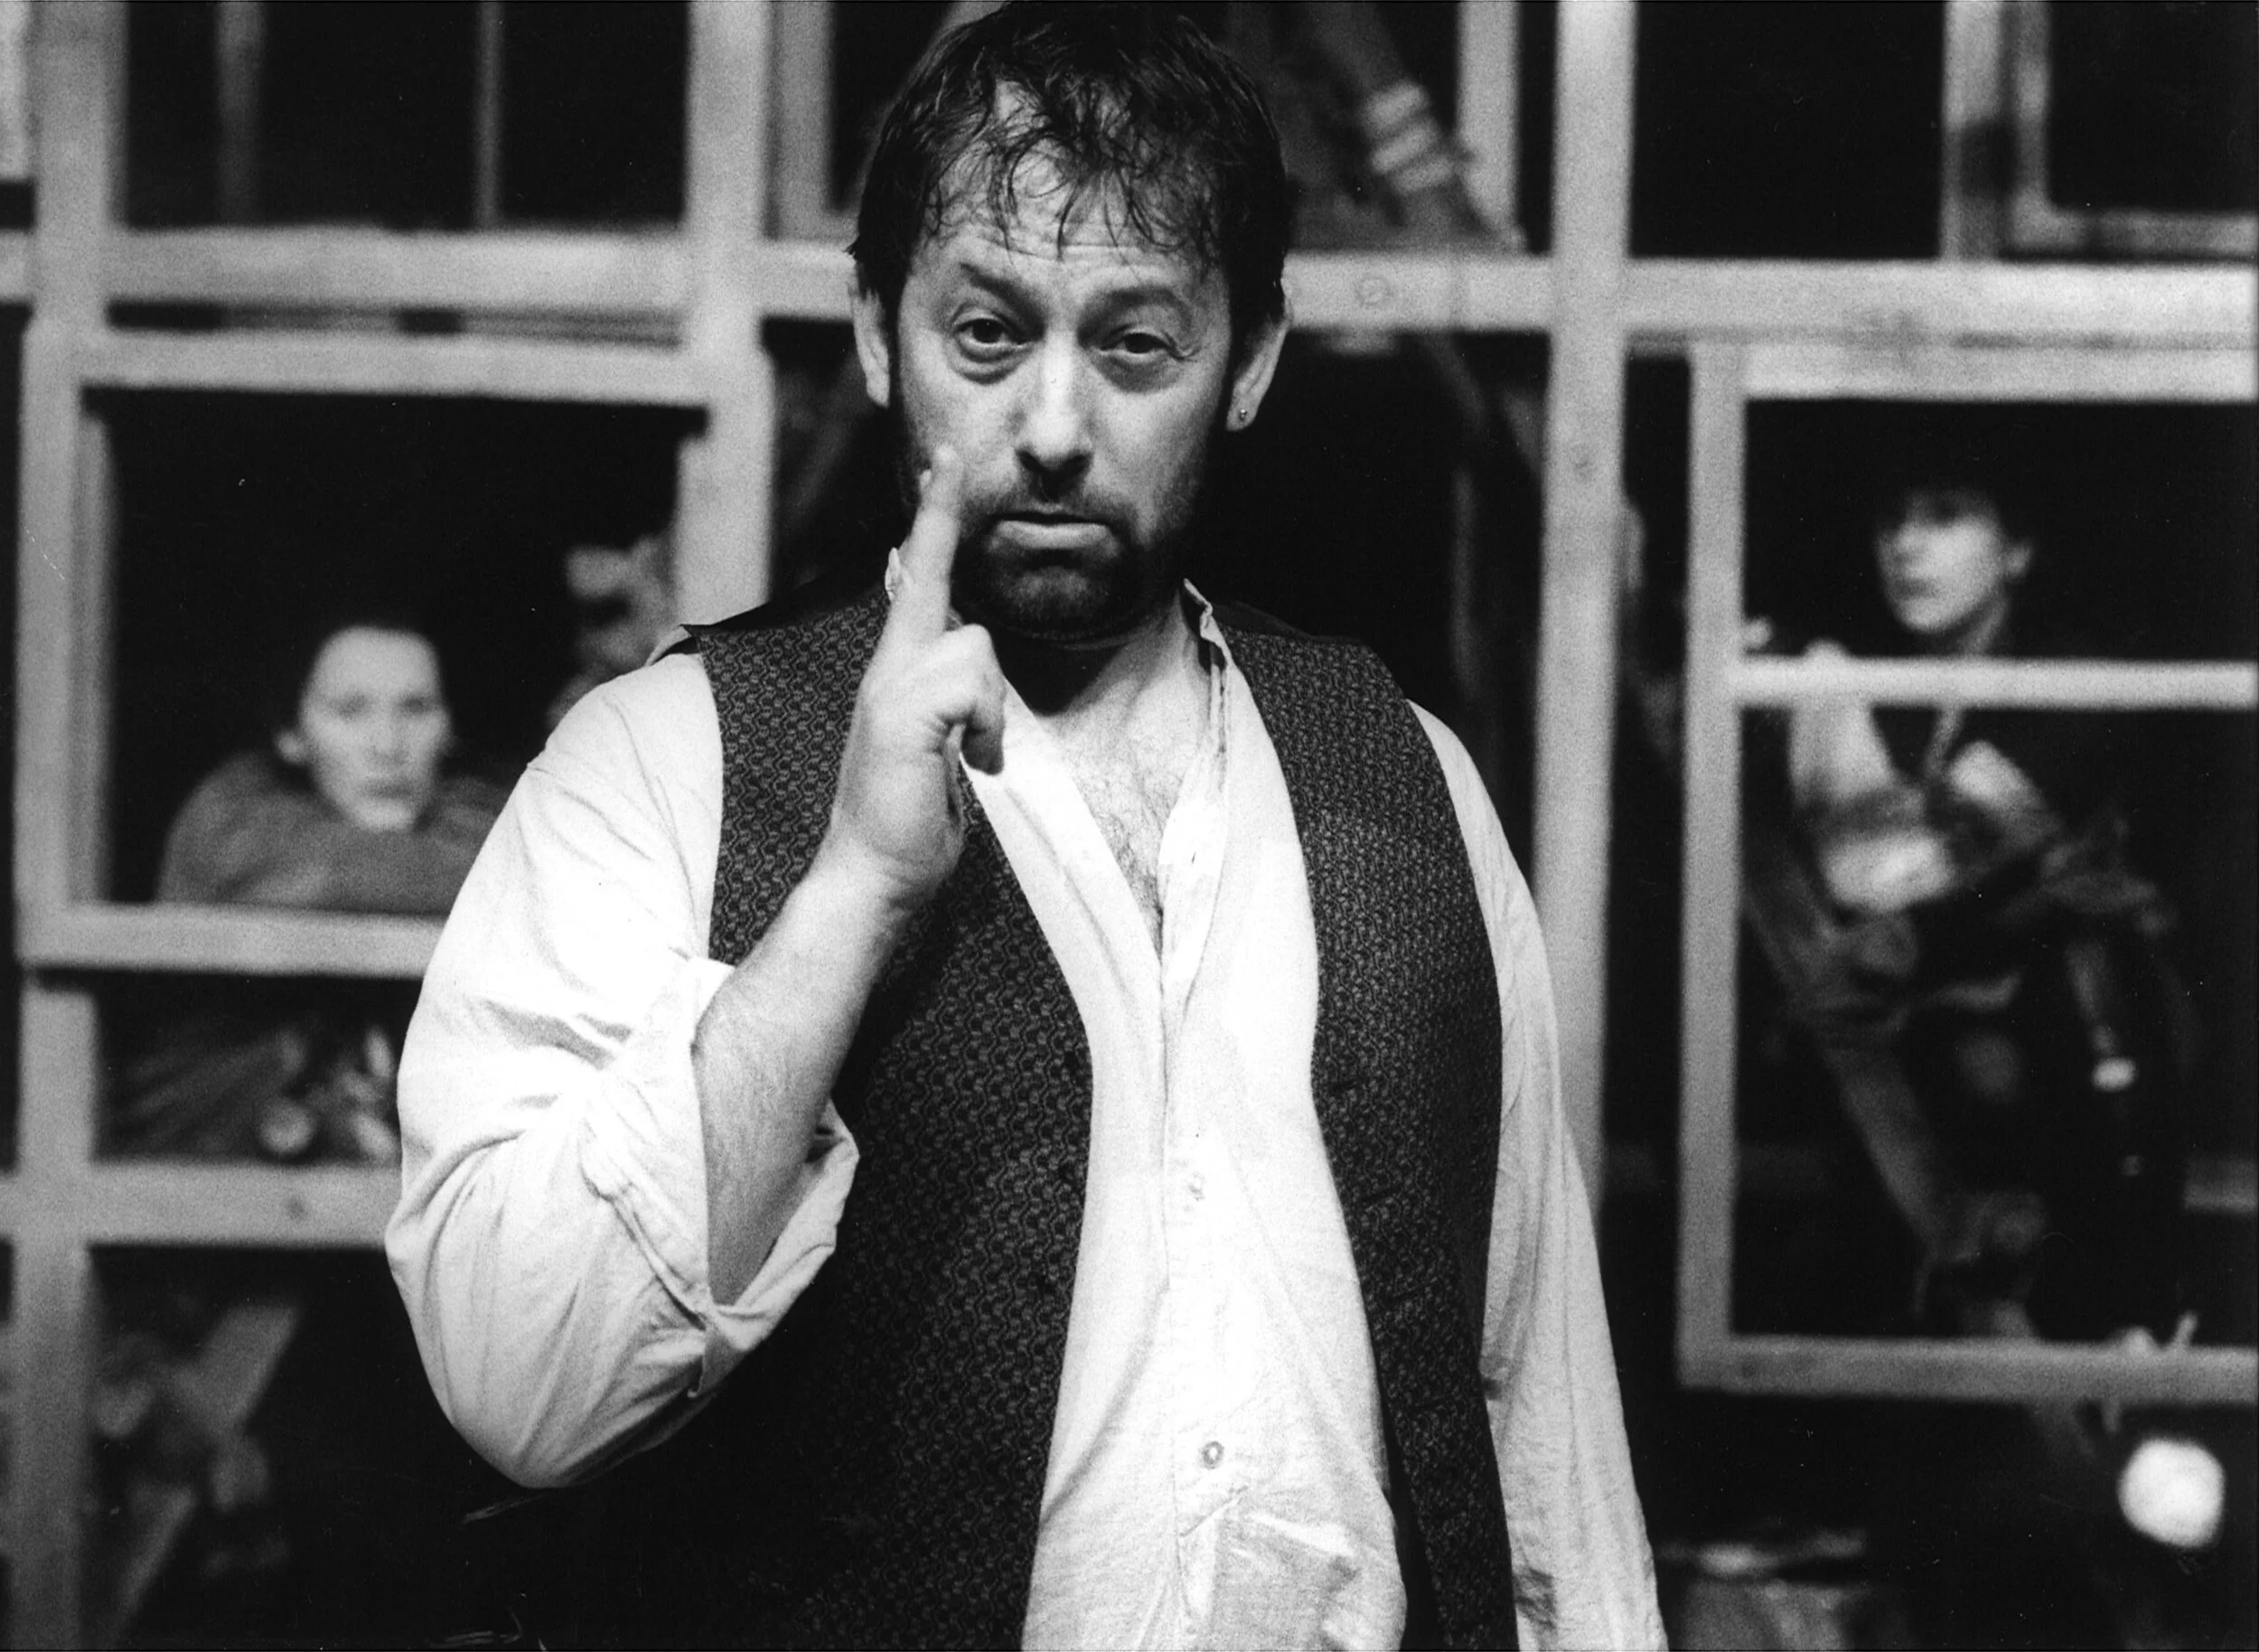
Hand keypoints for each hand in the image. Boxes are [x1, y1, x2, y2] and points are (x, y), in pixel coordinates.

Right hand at [817, 448, 1005, 918]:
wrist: (875, 873)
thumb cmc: (913, 822)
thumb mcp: (944, 749)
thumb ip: (955, 704)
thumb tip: (976, 683)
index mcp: (899, 672)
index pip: (919, 579)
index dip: (934, 519)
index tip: (944, 462)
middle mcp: (888, 666)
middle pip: (933, 581)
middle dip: (943, 534)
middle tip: (949, 504)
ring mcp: (889, 684)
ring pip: (977, 648)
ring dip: (992, 713)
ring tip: (970, 758)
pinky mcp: (901, 710)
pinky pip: (973, 686)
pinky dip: (984, 729)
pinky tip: (969, 764)